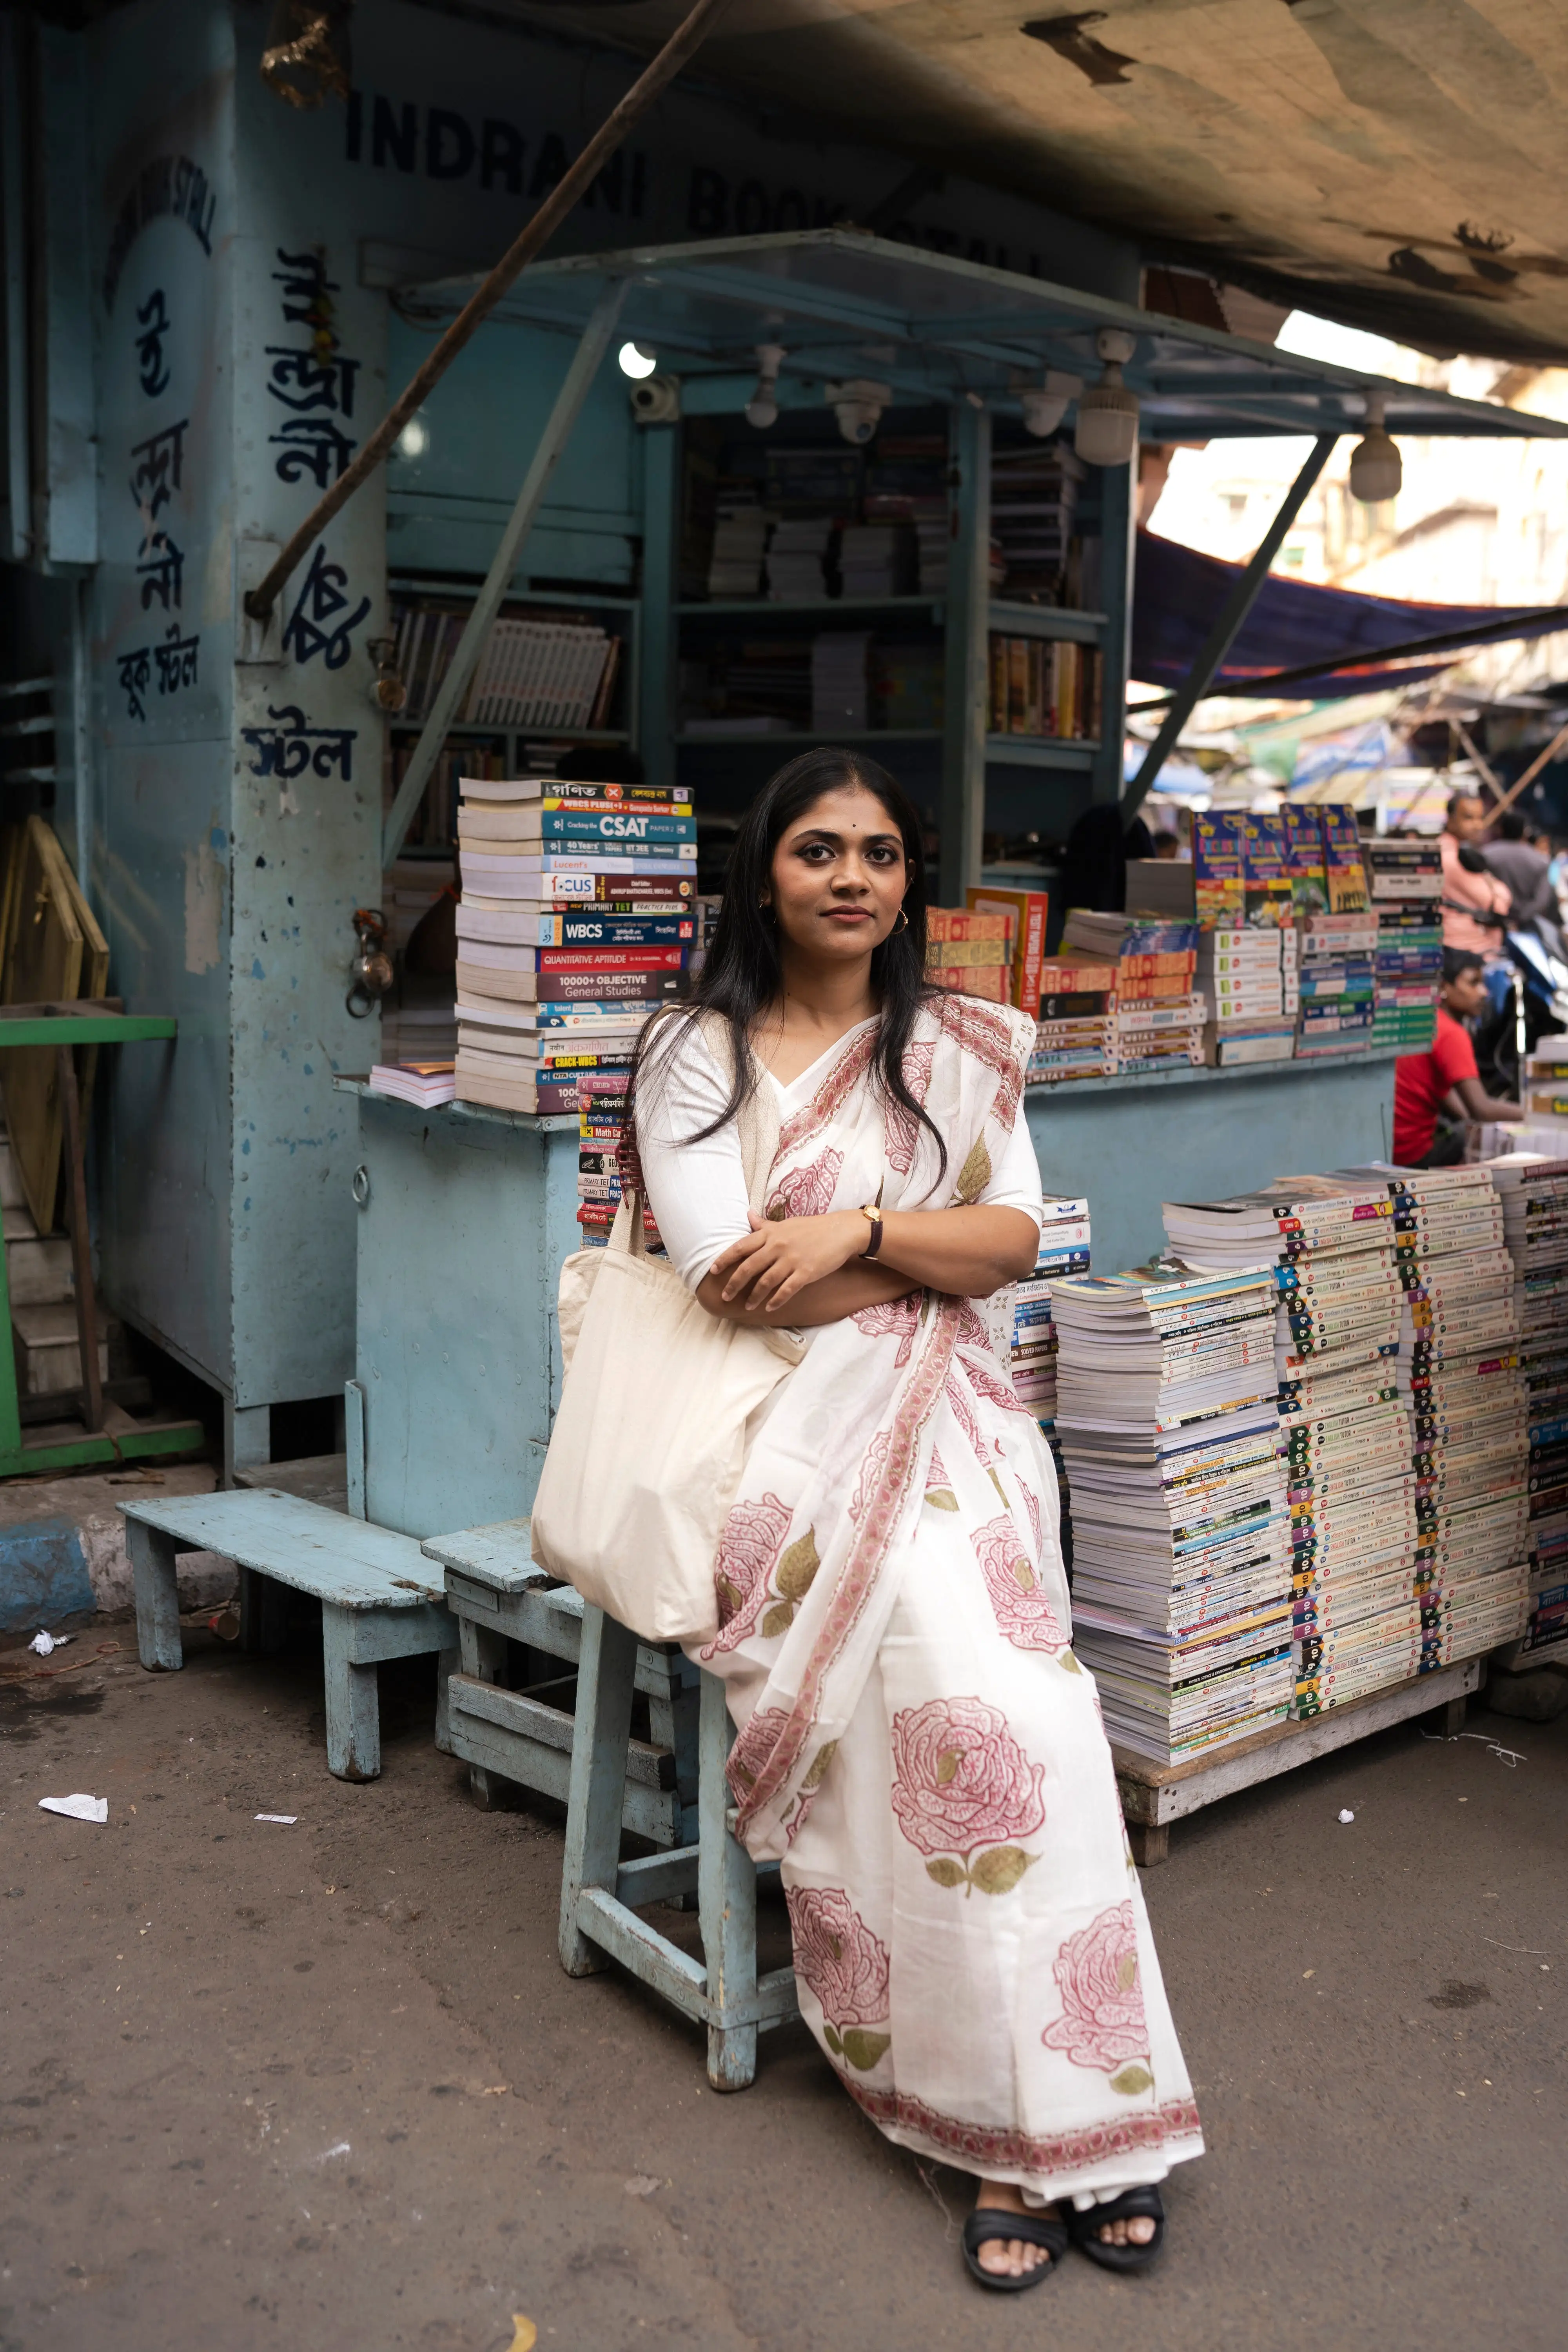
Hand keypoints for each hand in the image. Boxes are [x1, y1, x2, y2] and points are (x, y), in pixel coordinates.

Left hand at [709, 1208, 867, 1312]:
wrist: (842, 1231)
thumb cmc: (813, 1227)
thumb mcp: (786, 1223)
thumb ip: (765, 1225)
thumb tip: (748, 1216)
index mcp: (771, 1233)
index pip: (741, 1246)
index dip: (725, 1259)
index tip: (713, 1270)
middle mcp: (778, 1246)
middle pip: (749, 1267)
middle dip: (734, 1284)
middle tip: (725, 1296)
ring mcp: (792, 1259)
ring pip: (765, 1281)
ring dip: (754, 1296)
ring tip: (747, 1306)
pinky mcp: (806, 1272)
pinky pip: (786, 1290)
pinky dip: (776, 1300)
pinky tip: (769, 1307)